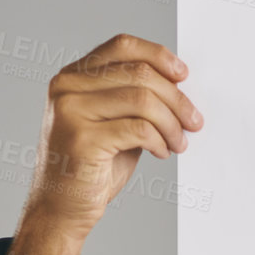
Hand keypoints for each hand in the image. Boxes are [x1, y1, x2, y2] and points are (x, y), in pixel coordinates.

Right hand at [23, 33, 203, 236]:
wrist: (61, 208)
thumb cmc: (90, 167)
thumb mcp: (113, 122)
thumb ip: (134, 98)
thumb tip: (178, 86)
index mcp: (73, 77)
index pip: (123, 46)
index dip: (159, 56)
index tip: (183, 76)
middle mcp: (67, 87)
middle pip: (139, 73)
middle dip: (176, 99)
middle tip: (193, 121)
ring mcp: (71, 112)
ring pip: (142, 100)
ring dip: (172, 123)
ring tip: (179, 142)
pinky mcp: (82, 139)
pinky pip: (139, 129)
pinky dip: (160, 140)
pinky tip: (161, 151)